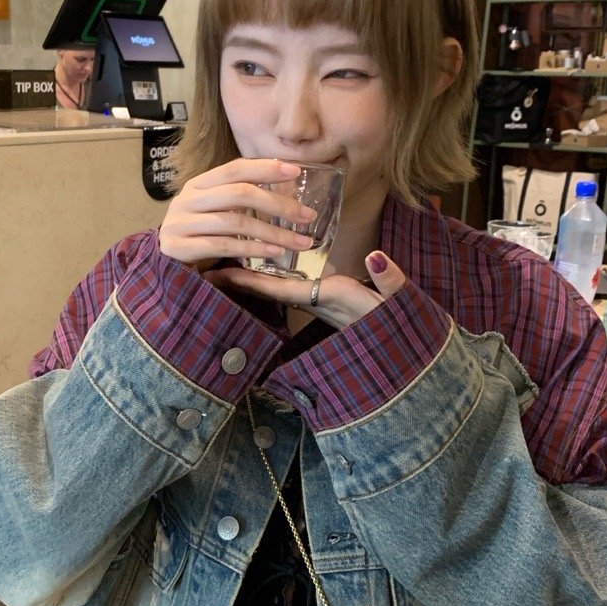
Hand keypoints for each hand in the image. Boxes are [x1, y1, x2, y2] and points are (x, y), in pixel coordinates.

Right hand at [159, 157, 317, 270]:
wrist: (162, 265)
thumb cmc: (198, 236)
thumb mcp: (217, 211)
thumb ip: (243, 197)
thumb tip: (289, 183)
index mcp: (198, 184)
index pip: (235, 168)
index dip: (266, 167)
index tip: (296, 171)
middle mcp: (188, 199)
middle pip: (238, 193)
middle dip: (277, 204)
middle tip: (307, 216)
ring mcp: (181, 223)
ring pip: (234, 222)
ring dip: (272, 232)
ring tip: (299, 242)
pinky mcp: (180, 248)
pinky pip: (223, 246)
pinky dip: (252, 249)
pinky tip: (273, 253)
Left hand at [217, 249, 406, 329]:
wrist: (402, 348)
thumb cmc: (399, 324)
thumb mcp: (398, 303)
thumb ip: (389, 280)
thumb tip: (376, 257)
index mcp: (328, 299)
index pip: (279, 289)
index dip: (249, 281)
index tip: (219, 271)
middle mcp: (316, 302)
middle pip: (268, 289)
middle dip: (237, 279)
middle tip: (204, 266)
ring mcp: (319, 302)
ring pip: (276, 288)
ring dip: (251, 277)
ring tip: (222, 262)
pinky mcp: (326, 300)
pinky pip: (290, 287)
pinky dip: (271, 277)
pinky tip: (261, 266)